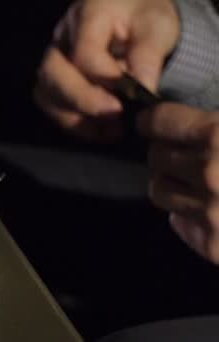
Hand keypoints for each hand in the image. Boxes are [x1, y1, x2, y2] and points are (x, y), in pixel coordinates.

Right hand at [34, 0, 179, 140]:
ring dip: (75, 117)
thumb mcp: (157, 29)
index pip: (85, 53)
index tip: (132, 96)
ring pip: (46, 94)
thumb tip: (141, 91)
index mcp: (87, 15)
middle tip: (115, 115)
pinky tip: (101, 129)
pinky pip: (51, 106)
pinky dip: (74, 123)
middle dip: (82, 100)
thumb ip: (148, 57)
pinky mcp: (53, 81)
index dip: (106, 79)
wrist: (137, 21)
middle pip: (52, 73)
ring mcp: (53, 60)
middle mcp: (61, 37)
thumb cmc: (146, 21)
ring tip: (111, 128)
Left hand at [140, 103, 218, 262]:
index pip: (159, 120)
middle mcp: (208, 173)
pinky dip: (187, 214)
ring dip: (170, 184)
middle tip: (183, 154)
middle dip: (164, 153)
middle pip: (155, 156)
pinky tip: (209, 208)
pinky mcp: (212, 244)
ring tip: (195, 182)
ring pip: (158, 190)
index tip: (151, 121)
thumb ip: (215, 124)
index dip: (153, 120)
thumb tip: (187, 117)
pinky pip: (178, 221)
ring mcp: (209, 212)